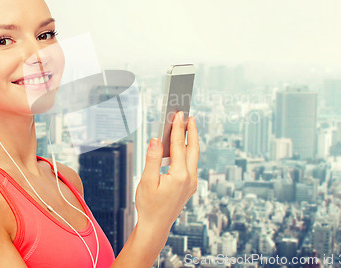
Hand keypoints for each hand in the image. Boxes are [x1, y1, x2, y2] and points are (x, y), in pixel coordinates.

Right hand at [135, 111, 199, 233]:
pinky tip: (182, 147)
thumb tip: (157, 139)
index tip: (179, 114)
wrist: (155, 226)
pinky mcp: (190, 186)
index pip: (179, 146)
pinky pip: (191, 164)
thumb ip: (153, 158)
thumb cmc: (149, 205)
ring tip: (187, 127)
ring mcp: (191, 183)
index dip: (178, 128)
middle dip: (192, 131)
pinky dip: (188, 152)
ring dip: (191, 141)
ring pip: (194, 156)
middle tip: (189, 116)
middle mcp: (189, 179)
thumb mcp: (146, 181)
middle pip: (193, 148)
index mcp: (179, 176)